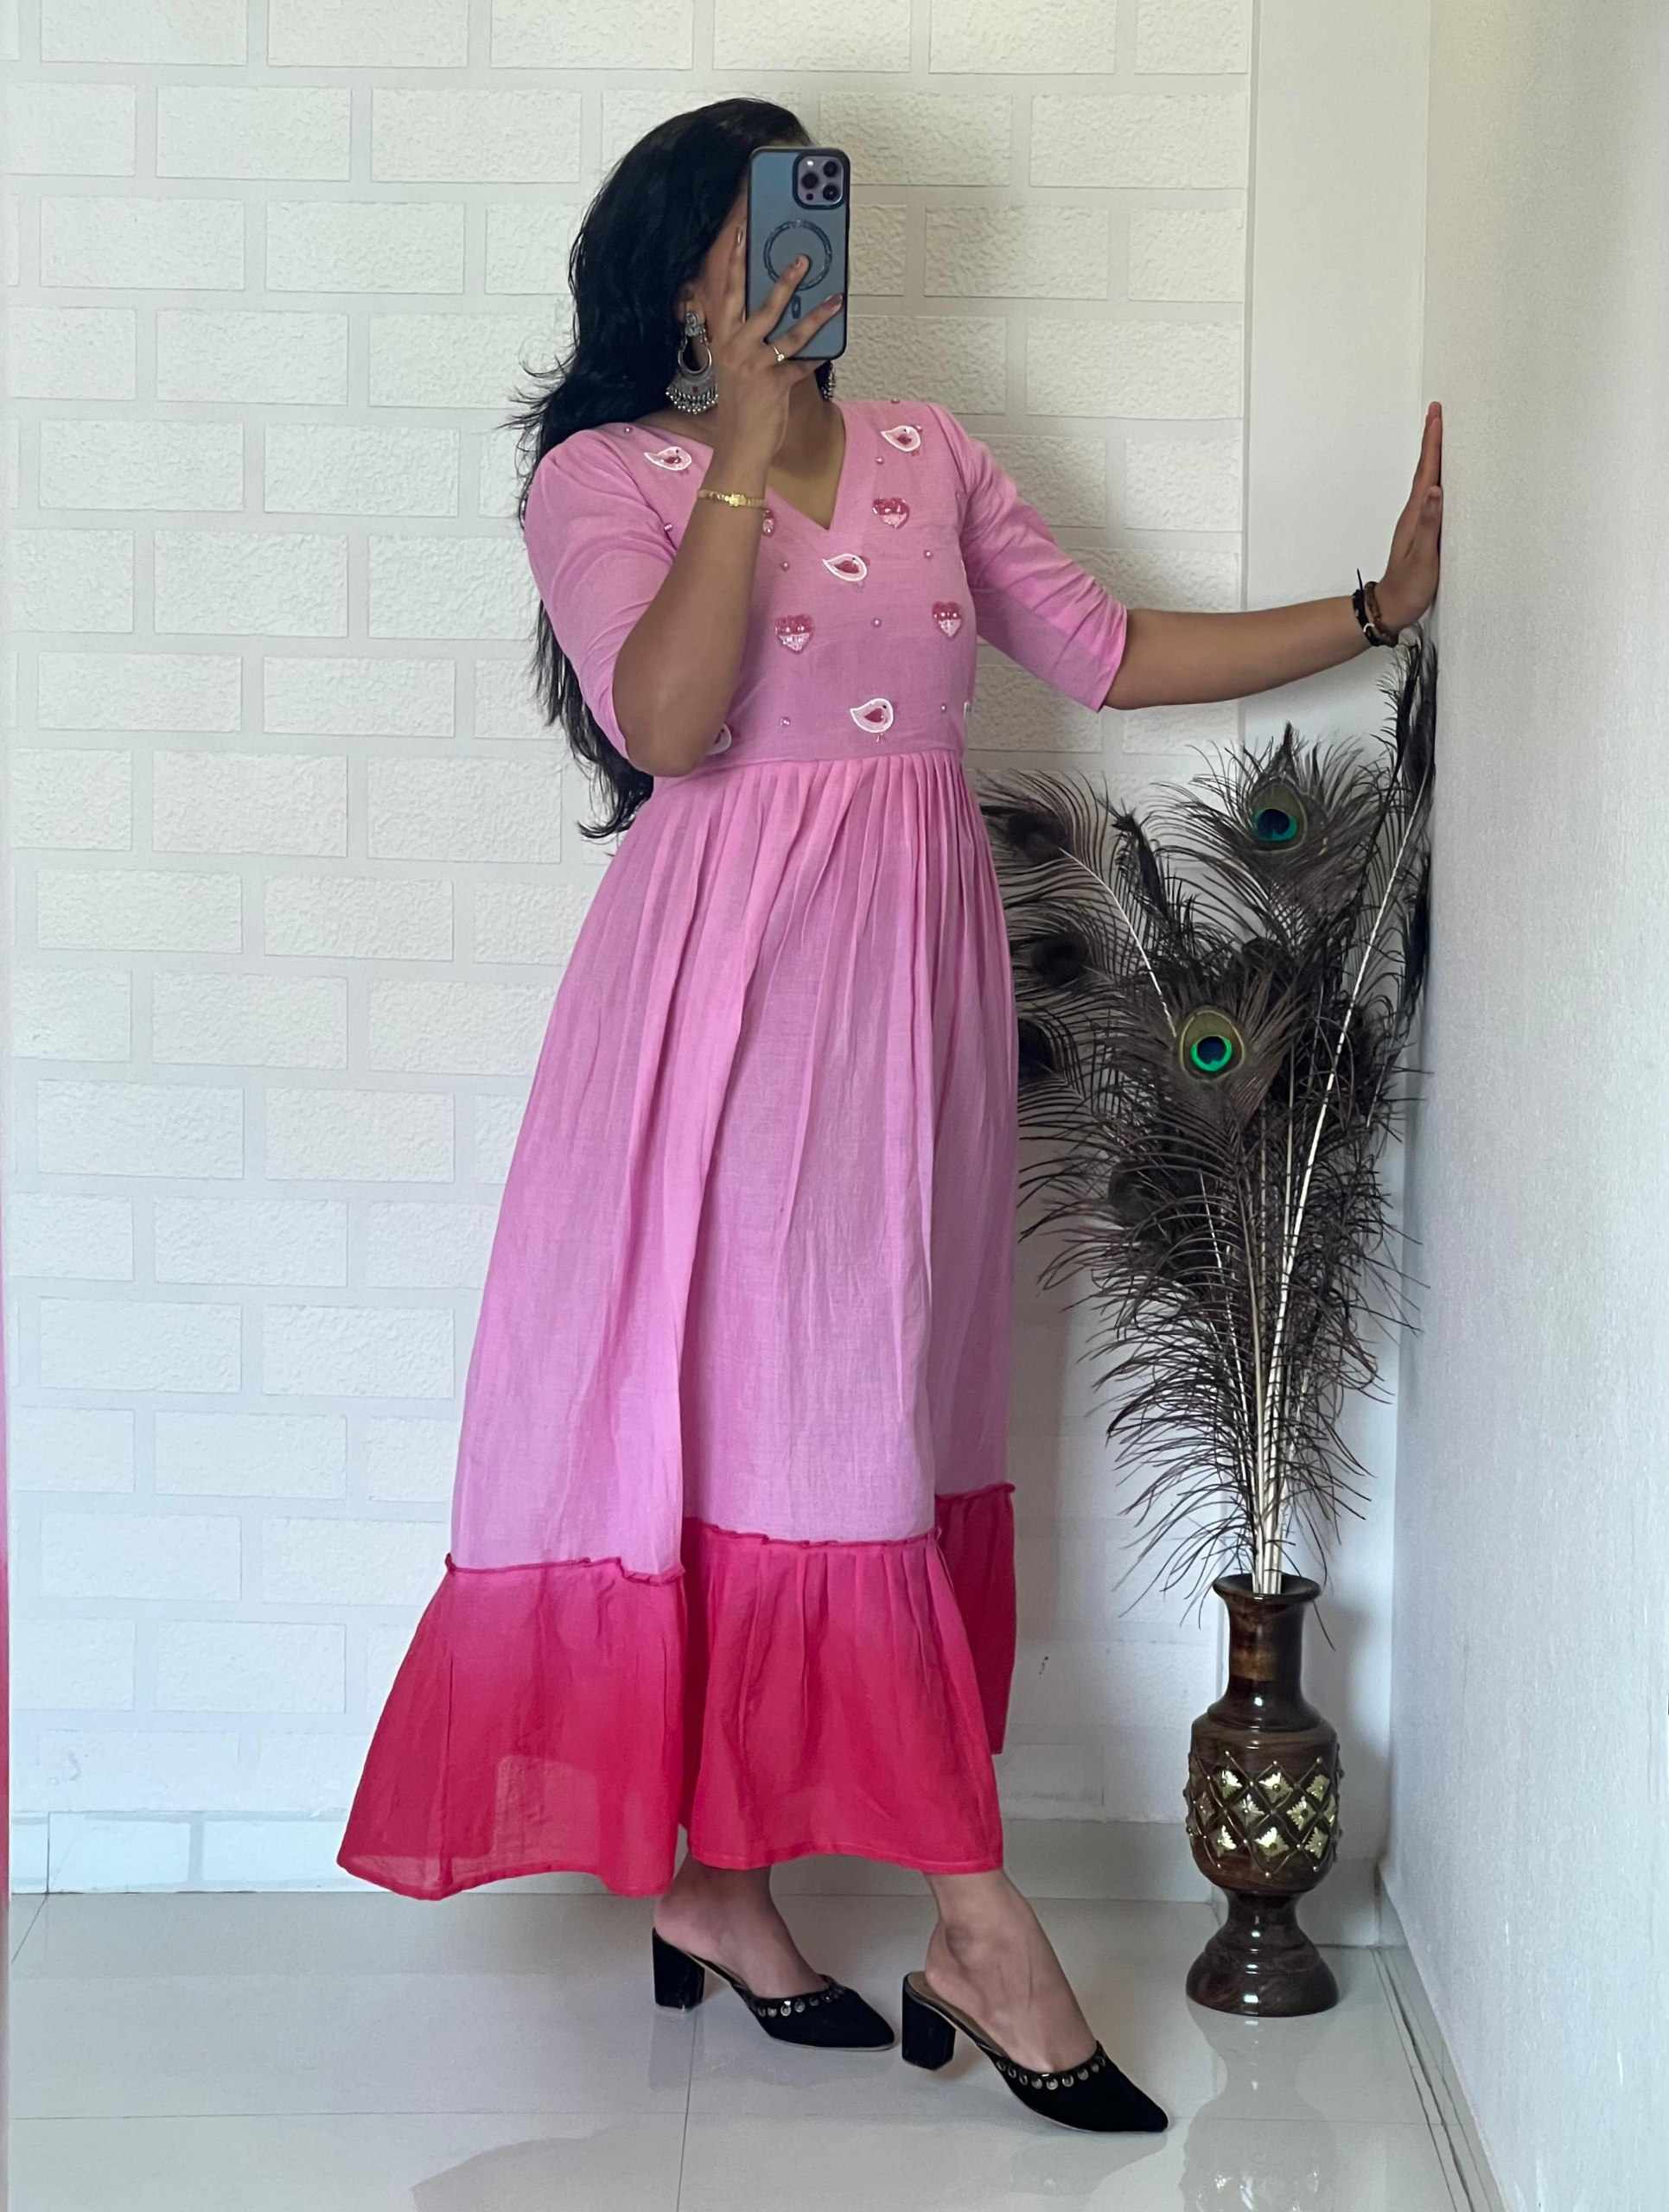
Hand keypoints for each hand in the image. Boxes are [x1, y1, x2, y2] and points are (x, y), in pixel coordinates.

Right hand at [707, 226, 842, 465]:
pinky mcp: (773, 385)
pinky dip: (817, 358)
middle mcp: (736, 348)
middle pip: (760, 305)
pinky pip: (802, 365)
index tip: (741, 235)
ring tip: (835, 299)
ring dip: (815, 315)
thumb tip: (777, 318)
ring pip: (789, 333)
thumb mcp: (736, 369)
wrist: (738, 446)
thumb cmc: (739, 408)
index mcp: (724, 340)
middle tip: (802, 258)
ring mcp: (754, 366)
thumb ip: (749, 342)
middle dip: (782, 280)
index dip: (734, 263)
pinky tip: (833, 346)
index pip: (728, 293)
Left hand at [1375, 401, 1442, 631]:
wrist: (1392, 606)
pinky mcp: (1422, 529)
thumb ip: (1428, 524)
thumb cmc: (1409, 585)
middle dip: (1432, 439)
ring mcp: (1417, 520)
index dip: (1432, 442)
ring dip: (1434, 455)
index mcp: (1415, 514)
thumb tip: (1434, 490)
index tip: (1436, 415)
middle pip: (1425, 468)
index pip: (1426, 470)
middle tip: (1437, 412)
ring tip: (1441, 434)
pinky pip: (1431, 494)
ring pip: (1428, 479)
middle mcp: (1414, 512)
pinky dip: (1438, 477)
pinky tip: (1443, 477)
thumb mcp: (1423, 556)